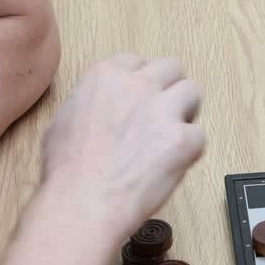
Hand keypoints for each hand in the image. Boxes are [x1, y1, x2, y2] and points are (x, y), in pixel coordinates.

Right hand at [40, 53, 204, 235]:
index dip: (142, 82)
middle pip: (171, 69)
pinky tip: (171, 165)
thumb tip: (105, 107)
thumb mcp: (65, 119)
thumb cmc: (68, 172)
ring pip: (193, 92)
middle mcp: (138, 85)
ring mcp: (163, 110)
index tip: (141, 99)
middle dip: (168, 90)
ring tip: (171, 137)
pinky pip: (199, 135)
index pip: (138, 61)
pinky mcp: (184, 139)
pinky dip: (190, 151)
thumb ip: (92, 102)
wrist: (84, 203)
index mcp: (106, 76)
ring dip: (185, 112)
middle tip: (161, 116)